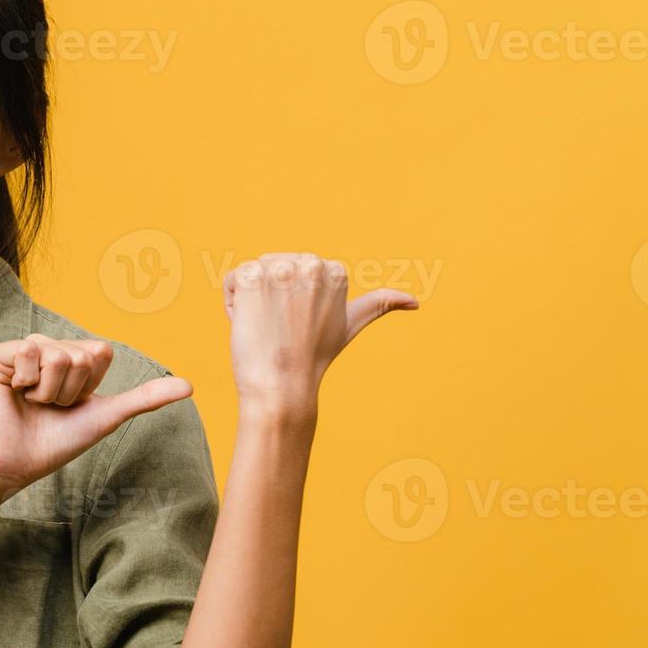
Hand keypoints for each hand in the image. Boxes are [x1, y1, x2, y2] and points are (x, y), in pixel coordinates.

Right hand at [0, 333, 192, 496]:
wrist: (16, 464)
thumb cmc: (57, 442)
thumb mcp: (107, 416)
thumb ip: (145, 398)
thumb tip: (190, 386)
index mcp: (71, 358)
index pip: (99, 352)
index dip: (91, 384)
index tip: (72, 404)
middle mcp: (46, 348)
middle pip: (80, 354)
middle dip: (69, 389)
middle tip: (49, 406)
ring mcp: (19, 350)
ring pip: (57, 354)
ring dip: (49, 390)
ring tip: (32, 403)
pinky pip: (28, 351)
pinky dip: (26, 382)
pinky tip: (14, 393)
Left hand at [223, 252, 418, 417]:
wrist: (283, 385)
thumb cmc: (313, 357)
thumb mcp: (351, 324)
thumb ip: (379, 304)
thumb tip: (415, 302)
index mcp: (334, 269)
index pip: (294, 271)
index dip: (290, 300)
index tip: (299, 324)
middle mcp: (310, 262)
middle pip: (271, 268)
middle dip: (270, 298)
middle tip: (282, 329)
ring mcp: (281, 268)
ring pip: (251, 274)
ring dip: (251, 301)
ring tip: (267, 327)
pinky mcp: (252, 276)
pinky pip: (232, 280)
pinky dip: (233, 304)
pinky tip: (249, 323)